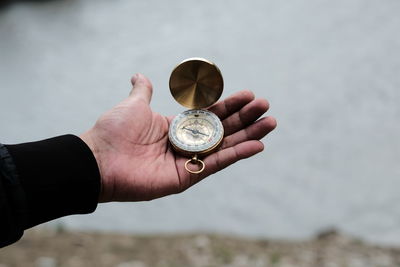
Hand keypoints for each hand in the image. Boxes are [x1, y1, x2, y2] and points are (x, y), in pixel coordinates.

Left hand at [80, 74, 276, 201]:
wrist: (99, 159)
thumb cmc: (114, 131)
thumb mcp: (133, 105)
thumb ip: (142, 91)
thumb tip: (139, 75)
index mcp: (176, 127)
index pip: (210, 114)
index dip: (230, 105)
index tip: (248, 95)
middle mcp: (186, 144)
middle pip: (223, 129)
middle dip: (245, 118)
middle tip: (266, 106)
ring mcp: (188, 161)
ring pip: (225, 146)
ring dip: (249, 135)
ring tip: (271, 123)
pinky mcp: (188, 177)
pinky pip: (217, 164)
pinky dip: (237, 155)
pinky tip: (258, 145)